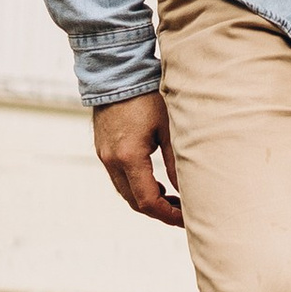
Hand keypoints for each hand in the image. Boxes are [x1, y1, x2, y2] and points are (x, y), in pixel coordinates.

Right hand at [92, 91, 181, 224]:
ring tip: (173, 199)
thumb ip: (176, 161)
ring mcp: (104, 155)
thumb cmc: (147, 96)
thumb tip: (187, 189)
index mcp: (128, 157)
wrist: (117, 73)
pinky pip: (119, 178)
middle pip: (134, 201)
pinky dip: (137, 186)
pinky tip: (156, 182)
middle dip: (159, 211)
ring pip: (125, 191)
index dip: (167, 214)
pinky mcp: (103, 149)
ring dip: (147, 199)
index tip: (186, 218)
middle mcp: (111, 160)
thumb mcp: (169, 127)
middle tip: (183, 213)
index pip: (147, 201)